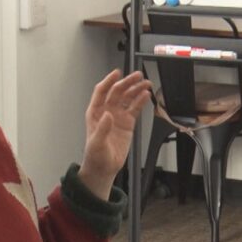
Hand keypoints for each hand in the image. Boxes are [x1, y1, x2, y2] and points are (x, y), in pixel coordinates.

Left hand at [79, 69, 151, 198]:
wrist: (104, 168)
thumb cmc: (95, 156)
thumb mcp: (96, 143)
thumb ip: (102, 129)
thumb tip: (108, 115)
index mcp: (95, 113)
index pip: (101, 92)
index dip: (109, 81)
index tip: (117, 73)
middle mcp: (106, 111)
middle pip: (117, 92)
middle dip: (127, 83)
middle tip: (138, 76)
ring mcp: (118, 116)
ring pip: (127, 98)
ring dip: (136, 89)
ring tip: (146, 83)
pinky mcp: (127, 123)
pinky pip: (135, 108)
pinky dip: (141, 101)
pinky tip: (147, 95)